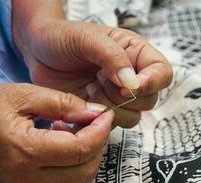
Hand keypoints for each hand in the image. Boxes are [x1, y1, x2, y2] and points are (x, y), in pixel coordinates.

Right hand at [0, 83, 113, 182]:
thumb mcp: (26, 95)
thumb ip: (65, 103)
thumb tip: (96, 113)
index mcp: (25, 150)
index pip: (81, 149)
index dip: (101, 131)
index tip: (107, 114)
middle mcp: (27, 177)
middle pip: (85, 169)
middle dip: (99, 144)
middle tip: (97, 120)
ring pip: (78, 177)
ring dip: (88, 152)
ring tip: (78, 127)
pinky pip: (64, 178)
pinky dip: (74, 160)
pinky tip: (66, 138)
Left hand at [12, 2, 172, 126]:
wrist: (38, 52)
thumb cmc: (63, 38)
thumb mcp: (88, 38)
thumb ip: (113, 57)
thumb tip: (132, 84)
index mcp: (135, 54)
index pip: (162, 73)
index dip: (150, 83)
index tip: (127, 85)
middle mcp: (131, 77)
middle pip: (149, 100)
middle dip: (122, 96)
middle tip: (98, 80)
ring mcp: (116, 97)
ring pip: (132, 117)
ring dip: (108, 108)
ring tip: (88, 89)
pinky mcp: (101, 110)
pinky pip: (110, 126)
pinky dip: (96, 119)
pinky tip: (82, 101)